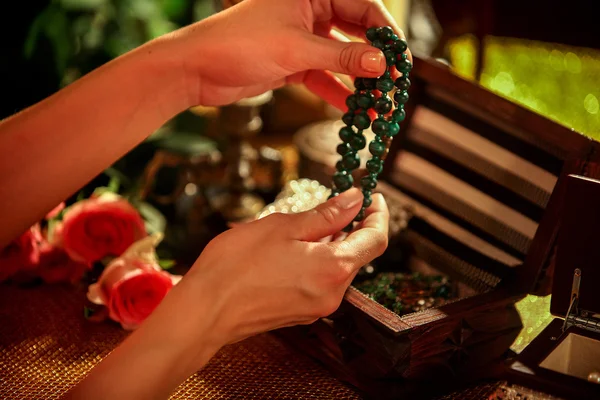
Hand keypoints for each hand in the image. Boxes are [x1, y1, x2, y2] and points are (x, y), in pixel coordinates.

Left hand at [158, 0, 410, 108]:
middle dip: (374, 62)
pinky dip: (337, 93)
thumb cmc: (240, 44)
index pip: (363, 7)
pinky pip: (324, 77)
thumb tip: (381, 65)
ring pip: (341, 59)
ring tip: (378, 108)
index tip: (401, 61)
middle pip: (356, 34)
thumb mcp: (296, 50)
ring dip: (359, 83)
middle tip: (394, 87)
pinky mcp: (293, 62)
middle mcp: (311, 11)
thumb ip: (341, 58)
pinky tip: (354, 111)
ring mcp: (303, 38)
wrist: (197, 69)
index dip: (385, 35)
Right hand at [183, 187, 388, 346]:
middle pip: (358, 255)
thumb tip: (355, 200)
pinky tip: (293, 249)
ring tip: (305, 225)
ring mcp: (317, 307)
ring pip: (337, 267)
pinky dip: (317, 261)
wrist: (205, 311)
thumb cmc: (238, 264)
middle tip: (333, 204)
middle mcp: (333, 294)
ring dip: (332, 243)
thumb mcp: (284, 226)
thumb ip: (326, 214)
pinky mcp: (301, 313)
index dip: (378, 215)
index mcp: (334, 269)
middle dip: (351, 227)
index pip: (375, 239)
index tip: (371, 197)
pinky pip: (321, 281)